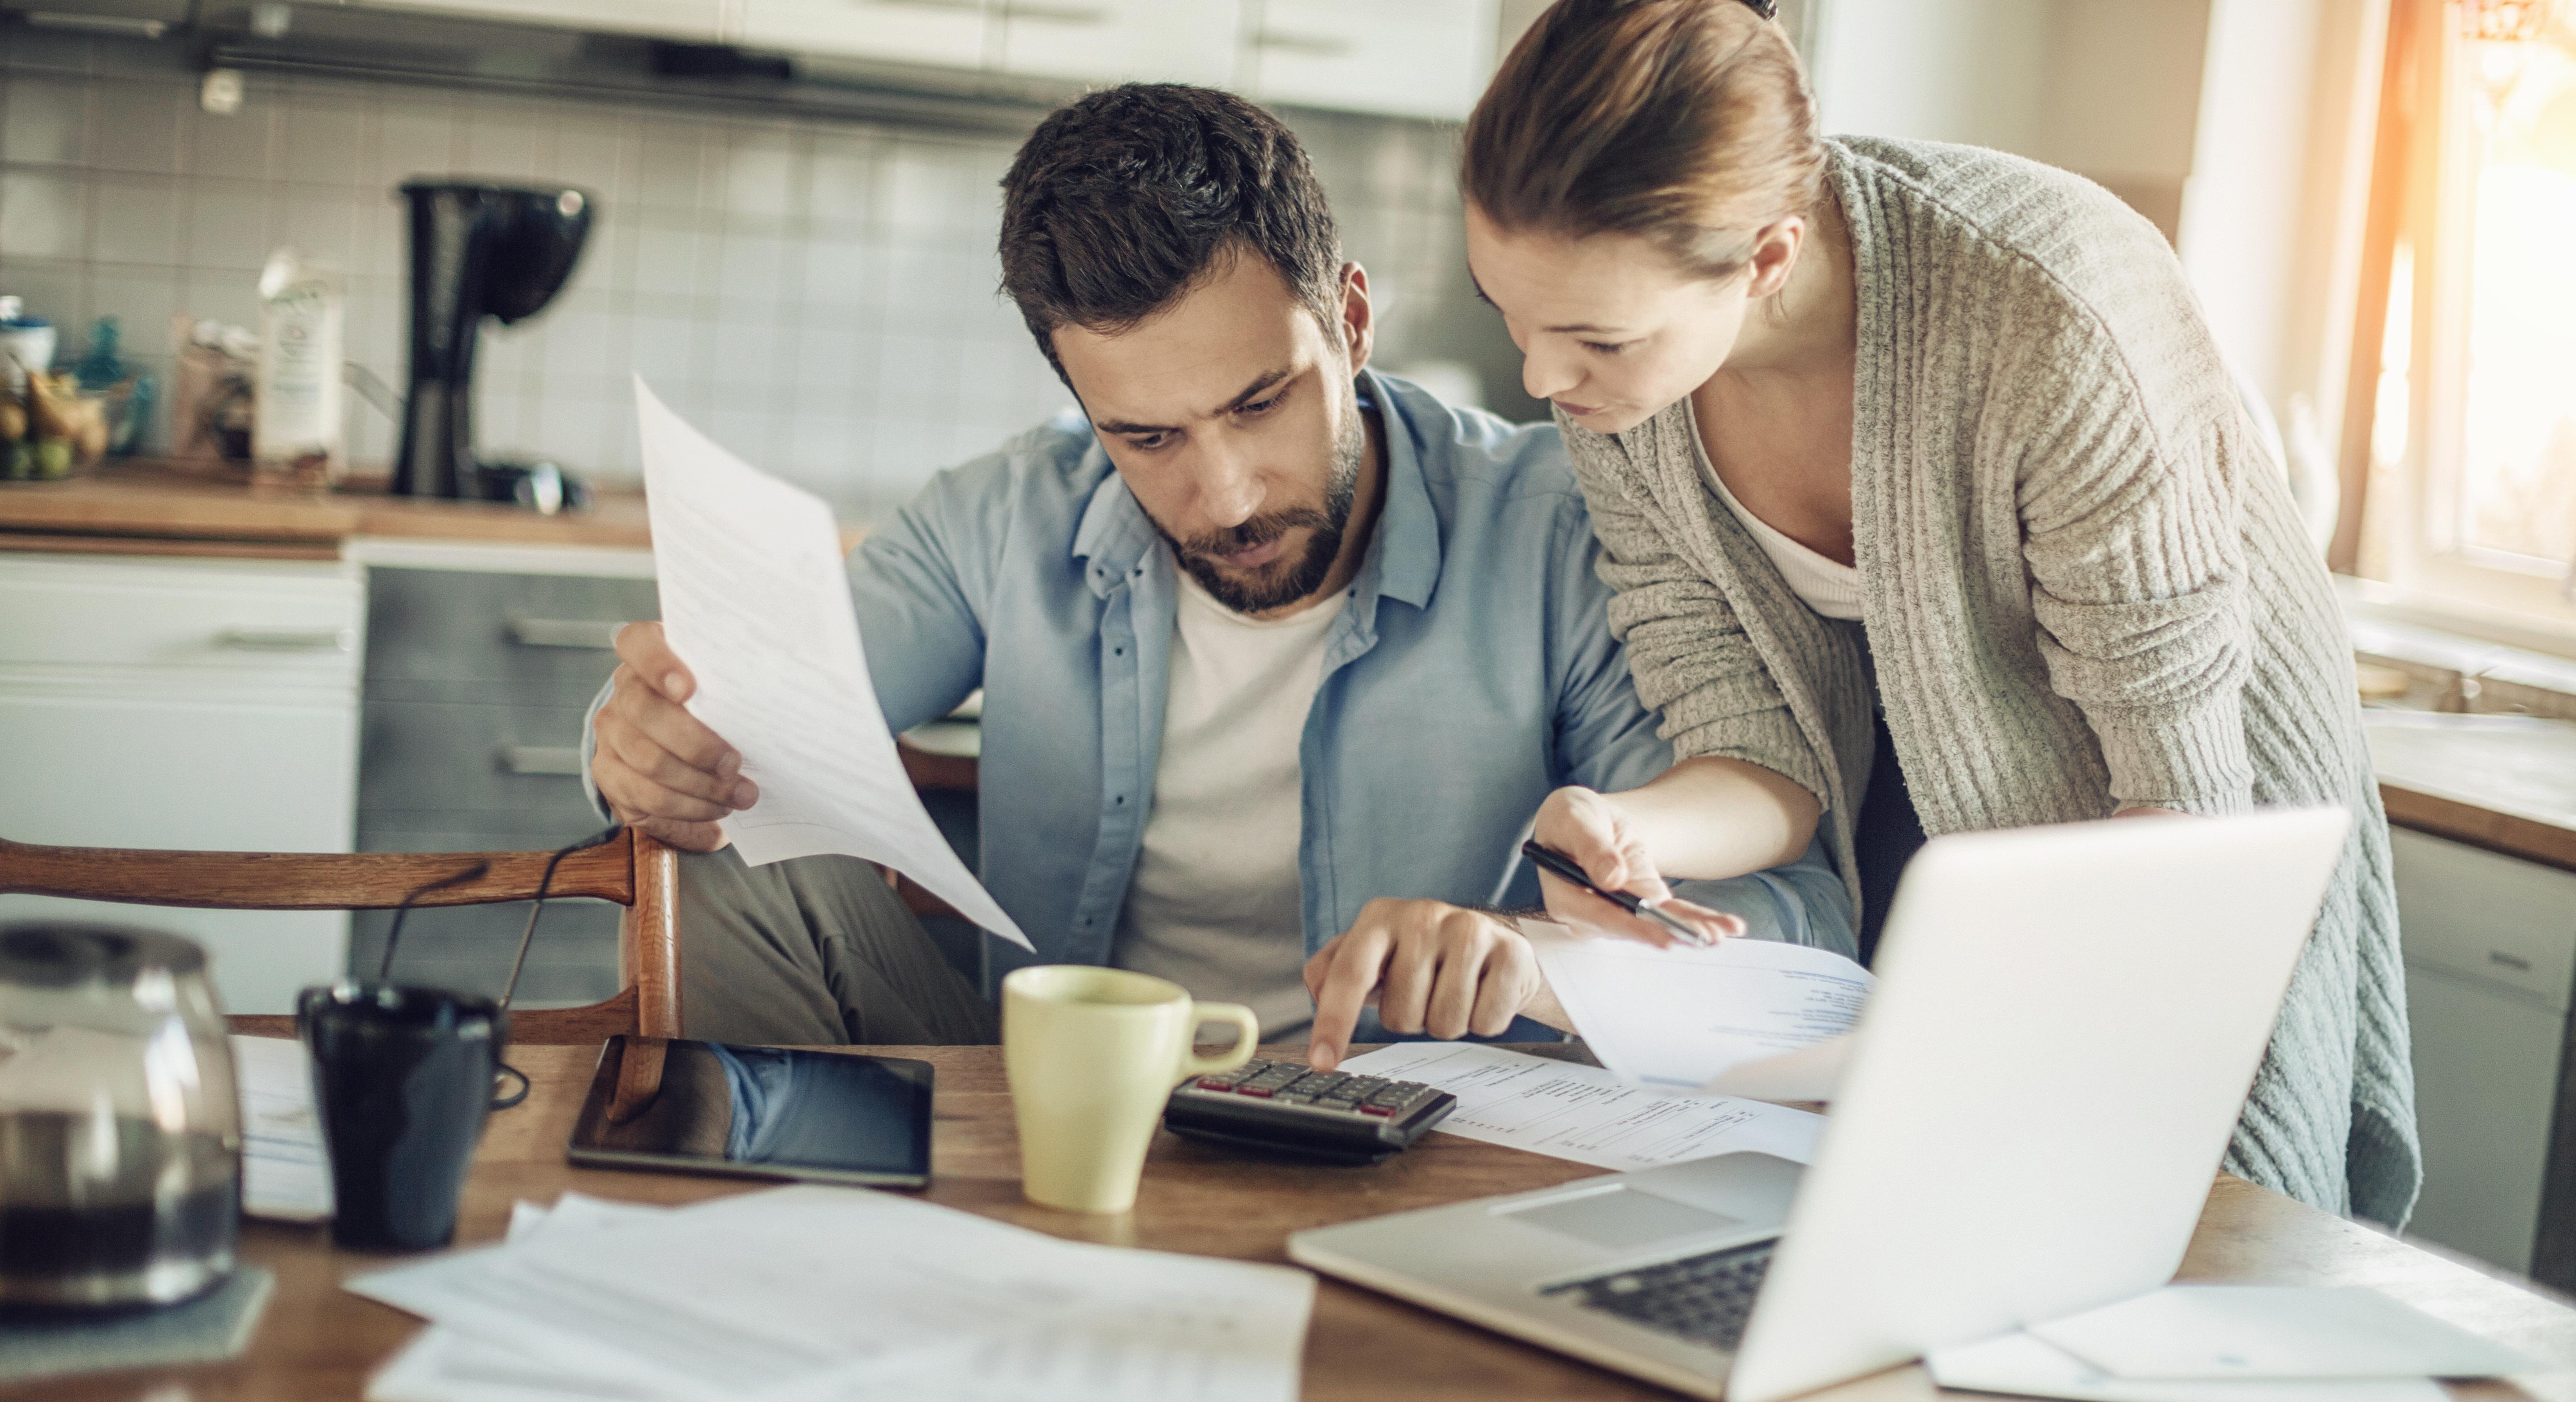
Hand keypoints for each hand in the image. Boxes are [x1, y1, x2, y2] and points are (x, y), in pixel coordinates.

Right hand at [591, 622, 756, 852]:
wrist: (685, 752)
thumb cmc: (717, 712)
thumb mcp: (725, 691)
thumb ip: (733, 687)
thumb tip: (778, 701)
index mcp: (649, 657)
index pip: (636, 642)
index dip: (657, 663)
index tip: (688, 689)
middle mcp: (623, 692)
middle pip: (645, 712)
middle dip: (697, 744)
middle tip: (735, 763)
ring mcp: (612, 734)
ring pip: (649, 761)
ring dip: (702, 784)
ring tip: (740, 794)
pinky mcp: (610, 775)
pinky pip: (648, 797)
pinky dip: (689, 807)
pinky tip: (717, 807)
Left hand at [1304, 900, 1542, 1071]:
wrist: (1494, 941)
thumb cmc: (1423, 955)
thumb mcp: (1374, 954)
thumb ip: (1332, 971)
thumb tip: (1317, 993)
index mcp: (1380, 918)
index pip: (1349, 974)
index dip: (1333, 1021)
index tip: (1322, 1062)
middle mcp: (1423, 916)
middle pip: (1400, 1014)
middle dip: (1411, 1018)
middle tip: (1424, 994)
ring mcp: (1470, 930)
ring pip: (1444, 1023)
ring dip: (1446, 1022)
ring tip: (1453, 992)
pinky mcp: (1510, 953)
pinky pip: (1486, 1023)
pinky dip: (1483, 1022)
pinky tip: (1483, 993)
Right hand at [1530, 786, 1742, 946]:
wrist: (1586, 820)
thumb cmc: (1571, 817)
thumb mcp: (1573, 818)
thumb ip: (1590, 847)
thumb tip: (1612, 879)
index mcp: (1565, 897)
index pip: (1600, 917)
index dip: (1633, 927)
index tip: (1662, 935)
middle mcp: (1591, 914)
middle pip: (1632, 927)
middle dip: (1670, 932)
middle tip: (1704, 937)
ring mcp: (1617, 913)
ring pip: (1655, 923)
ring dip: (1689, 929)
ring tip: (1720, 932)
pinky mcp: (1640, 903)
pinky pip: (1668, 913)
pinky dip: (1696, 918)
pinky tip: (1724, 926)